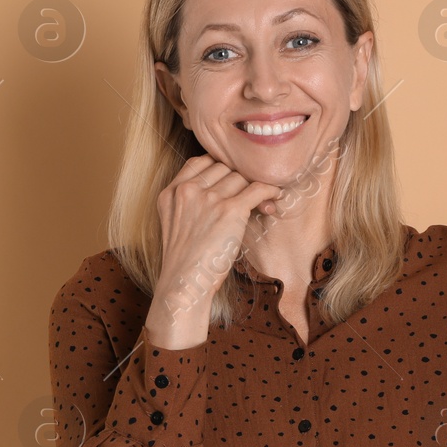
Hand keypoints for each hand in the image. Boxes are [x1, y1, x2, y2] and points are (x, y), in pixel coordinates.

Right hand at [148, 155, 283, 348]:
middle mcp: (188, 190)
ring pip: (242, 177)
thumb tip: (223, 190)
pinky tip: (275, 198)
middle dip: (240, 180)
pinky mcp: (229, 210)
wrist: (184, 285)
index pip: (201, 161)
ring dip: (256, 188)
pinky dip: (270, 191)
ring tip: (263, 204)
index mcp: (171, 192)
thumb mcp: (175, 224)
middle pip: (225, 167)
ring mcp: (209, 199)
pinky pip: (258, 188)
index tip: (233, 182)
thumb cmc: (185, 262)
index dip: (221, 169)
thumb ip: (189, 203)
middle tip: (251, 196)